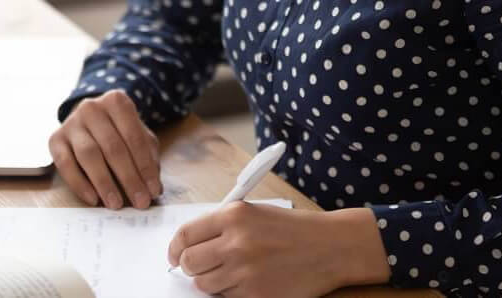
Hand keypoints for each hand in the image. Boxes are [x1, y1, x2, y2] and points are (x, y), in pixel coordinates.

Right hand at [48, 90, 161, 209]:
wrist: (87, 118)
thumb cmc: (118, 129)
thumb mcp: (137, 134)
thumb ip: (148, 155)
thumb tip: (154, 186)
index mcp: (116, 101)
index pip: (134, 137)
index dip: (145, 166)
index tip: (153, 191)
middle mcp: (92, 108)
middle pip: (113, 147)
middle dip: (129, 178)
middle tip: (140, 202)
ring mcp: (71, 122)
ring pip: (89, 155)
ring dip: (105, 183)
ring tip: (116, 204)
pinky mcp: (55, 139)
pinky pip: (65, 164)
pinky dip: (80, 184)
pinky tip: (94, 199)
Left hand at [167, 202, 379, 297]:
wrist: (328, 247)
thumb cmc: (292, 228)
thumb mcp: (254, 212)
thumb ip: (223, 224)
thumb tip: (192, 242)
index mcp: (233, 215)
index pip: (185, 234)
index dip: (175, 247)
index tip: (174, 254)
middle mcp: (235, 242)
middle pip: (189, 262)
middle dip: (190, 266)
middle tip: (201, 265)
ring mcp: (244, 271)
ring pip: (204, 284)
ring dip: (211, 281)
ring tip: (232, 270)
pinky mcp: (254, 295)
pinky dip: (231, 292)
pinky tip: (249, 279)